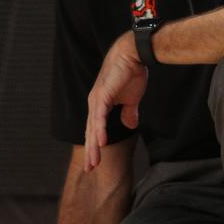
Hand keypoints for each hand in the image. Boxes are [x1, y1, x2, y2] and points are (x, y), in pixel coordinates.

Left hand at [84, 32, 147, 171]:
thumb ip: (129, 112)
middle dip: (91, 152)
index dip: (95, 146)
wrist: (133, 55)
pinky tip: (101, 142)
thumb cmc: (131, 73)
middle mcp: (95, 103)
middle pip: (91, 132)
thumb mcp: (131, 99)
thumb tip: (130, 125)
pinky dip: (100, 130)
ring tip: (93, 162)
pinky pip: (100, 117)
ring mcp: (97, 99)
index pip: (95, 130)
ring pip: (94, 128)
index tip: (95, 163)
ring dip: (93, 146)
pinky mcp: (103, 95)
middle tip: (90, 169)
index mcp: (100, 105)